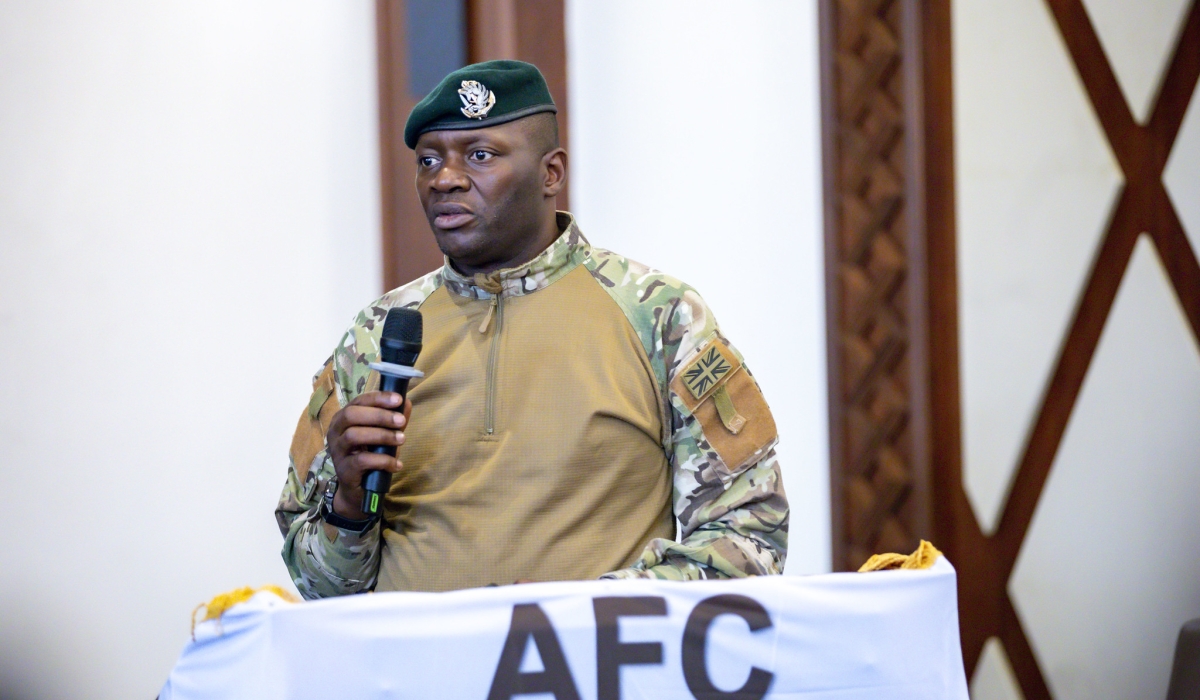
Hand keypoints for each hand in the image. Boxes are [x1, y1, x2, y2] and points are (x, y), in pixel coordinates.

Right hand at [326, 391, 411, 517]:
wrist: (358, 489)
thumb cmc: (370, 456)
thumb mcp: (383, 435)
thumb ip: (393, 420)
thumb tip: (407, 403)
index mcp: (344, 418)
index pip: (358, 401)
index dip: (378, 398)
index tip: (399, 399)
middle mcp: (335, 431)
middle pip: (351, 415)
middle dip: (379, 415)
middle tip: (401, 421)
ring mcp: (337, 451)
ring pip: (354, 435)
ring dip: (382, 436)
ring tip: (402, 440)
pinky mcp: (343, 469)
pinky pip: (361, 461)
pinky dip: (382, 460)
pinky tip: (396, 464)